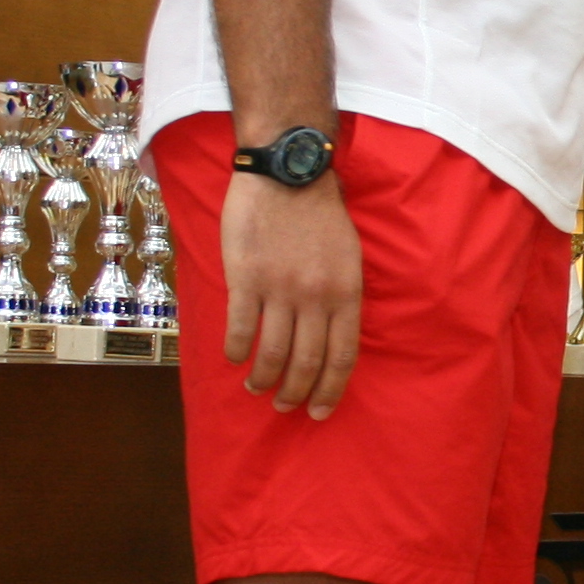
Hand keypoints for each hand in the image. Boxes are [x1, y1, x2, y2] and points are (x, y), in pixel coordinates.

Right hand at [222, 165, 363, 417]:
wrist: (286, 171)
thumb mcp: (349, 256)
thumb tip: (334, 337)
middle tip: (285, 407)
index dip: (332, 390)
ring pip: (272, 352)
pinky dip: (236, 350)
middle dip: (296, 393)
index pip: (343, 356)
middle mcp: (316, 297)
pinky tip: (233, 359)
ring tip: (257, 389)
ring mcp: (280, 289)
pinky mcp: (246, 277)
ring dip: (263, 379)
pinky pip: (240, 328)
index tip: (320, 411)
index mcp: (347, 293)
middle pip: (307, 362)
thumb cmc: (320, 213)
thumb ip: (342, 296)